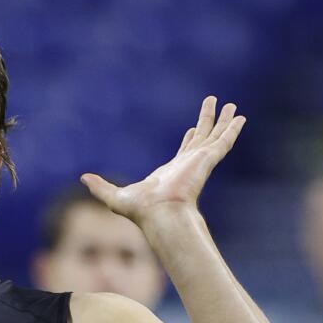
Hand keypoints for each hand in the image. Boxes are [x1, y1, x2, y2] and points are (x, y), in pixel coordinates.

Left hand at [81, 96, 244, 223]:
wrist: (160, 215)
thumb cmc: (140, 211)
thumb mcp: (114, 196)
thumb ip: (100, 186)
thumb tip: (83, 179)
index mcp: (171, 172)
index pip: (183, 152)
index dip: (189, 139)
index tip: (193, 129)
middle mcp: (187, 165)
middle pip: (201, 138)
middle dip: (208, 123)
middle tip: (216, 107)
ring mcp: (199, 162)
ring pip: (214, 136)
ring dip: (223, 121)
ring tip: (232, 107)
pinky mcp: (207, 160)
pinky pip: (223, 141)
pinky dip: (232, 129)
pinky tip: (239, 118)